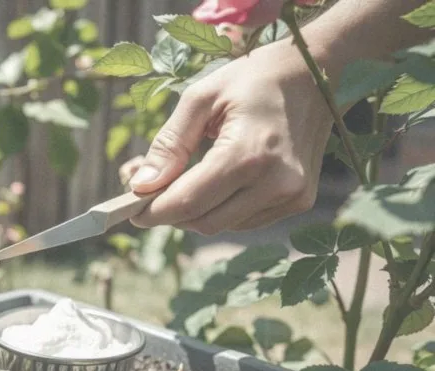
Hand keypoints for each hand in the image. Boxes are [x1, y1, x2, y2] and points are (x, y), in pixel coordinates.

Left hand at [125, 38, 334, 234]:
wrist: (315, 71)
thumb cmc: (252, 79)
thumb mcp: (201, 99)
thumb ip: (169, 145)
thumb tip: (140, 186)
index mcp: (248, 154)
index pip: (189, 202)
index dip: (154, 212)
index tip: (130, 211)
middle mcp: (276, 182)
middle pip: (204, 221)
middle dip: (171, 213)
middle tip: (151, 195)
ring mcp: (292, 195)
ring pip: (224, 225)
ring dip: (197, 212)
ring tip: (185, 182)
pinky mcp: (301, 200)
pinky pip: (246, 221)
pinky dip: (223, 209)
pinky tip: (219, 183)